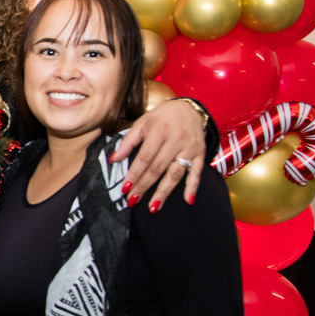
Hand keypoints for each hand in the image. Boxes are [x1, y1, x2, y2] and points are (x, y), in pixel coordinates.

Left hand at [109, 98, 206, 212]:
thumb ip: (128, 142)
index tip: (125, 189)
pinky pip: (197, 172)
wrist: (189, 108)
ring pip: (176, 174)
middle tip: (133, 201)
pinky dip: (193, 187)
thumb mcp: (142, 123)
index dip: (134, 174)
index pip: (144, 158)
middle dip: (144, 187)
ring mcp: (190, 148)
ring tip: (153, 207)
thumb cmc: (161, 117)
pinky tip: (187, 201)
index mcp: (159, 131)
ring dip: (164, 192)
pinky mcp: (201, 153)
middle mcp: (176, 140)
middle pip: (158, 168)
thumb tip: (114, 159)